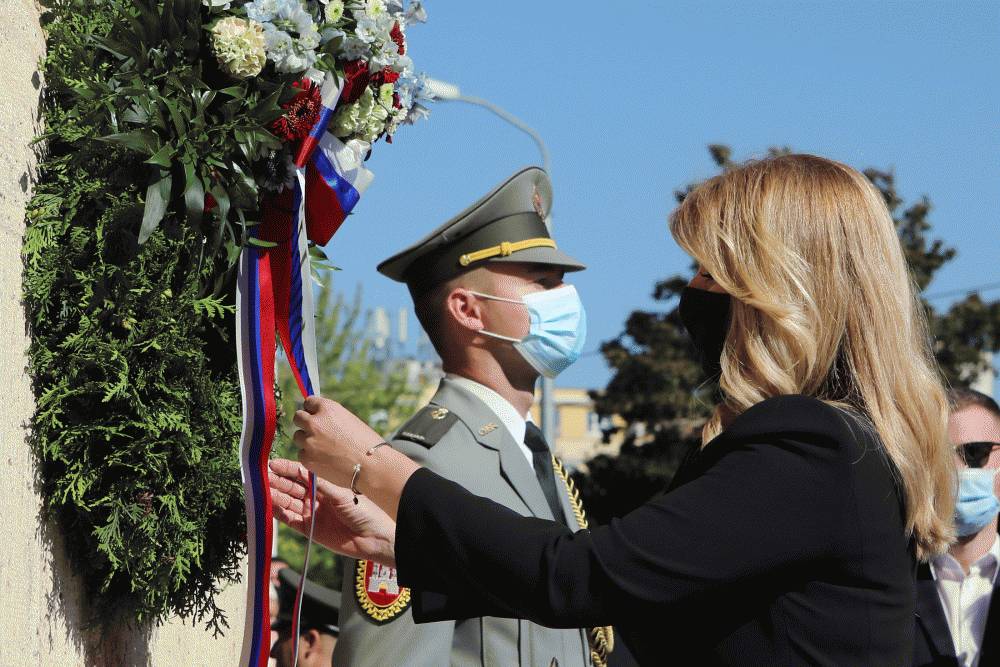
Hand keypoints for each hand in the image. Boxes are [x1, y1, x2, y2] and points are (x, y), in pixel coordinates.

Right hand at [269, 458, 395, 565]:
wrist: (372, 538)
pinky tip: (268, 505)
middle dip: (277, 481)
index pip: (301, 475)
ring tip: (261, 489)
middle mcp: (315, 498)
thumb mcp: (343, 494)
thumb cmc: (364, 512)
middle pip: (291, 487)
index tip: (272, 465)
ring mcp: (310, 513)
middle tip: (261, 477)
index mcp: (324, 486)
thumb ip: (322, 485)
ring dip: (275, 496)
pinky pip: (289, 519)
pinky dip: (278, 513)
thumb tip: (303, 472)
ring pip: (288, 502)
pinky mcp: (308, 529)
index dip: (287, 469)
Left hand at [293, 395, 382, 486]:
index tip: (316, 416)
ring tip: (323, 448)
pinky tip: (325, 460)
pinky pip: (302, 454)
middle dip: (305, 423)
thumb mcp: (349, 421)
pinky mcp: (306, 458)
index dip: (313, 410)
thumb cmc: (366, 443)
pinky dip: (310, 456)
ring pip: (298, 437)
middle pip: (298, 417)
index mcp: (328, 409)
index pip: (309, 402)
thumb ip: (331, 418)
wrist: (371, 466)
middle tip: (315, 431)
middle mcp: (315, 422)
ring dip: (306, 440)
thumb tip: (318, 419)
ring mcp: (308, 441)